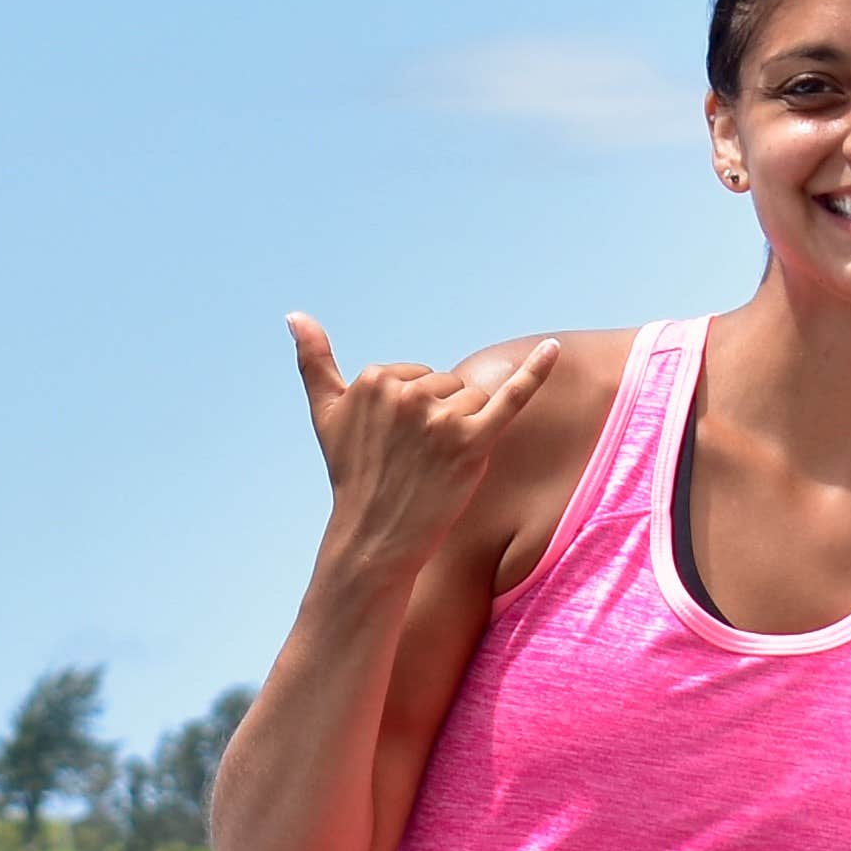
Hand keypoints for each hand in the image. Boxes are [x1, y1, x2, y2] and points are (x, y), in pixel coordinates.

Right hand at [289, 316, 549, 584]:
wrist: (375, 537)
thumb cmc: (353, 475)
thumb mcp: (326, 414)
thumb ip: (313, 361)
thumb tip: (294, 314)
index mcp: (375, 377)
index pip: (417, 374)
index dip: (412, 411)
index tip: (393, 444)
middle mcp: (407, 393)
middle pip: (447, 386)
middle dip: (438, 420)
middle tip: (415, 460)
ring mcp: (439, 418)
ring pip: (472, 400)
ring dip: (463, 430)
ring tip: (436, 465)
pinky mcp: (472, 442)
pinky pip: (511, 398)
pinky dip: (536, 373)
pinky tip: (556, 350)